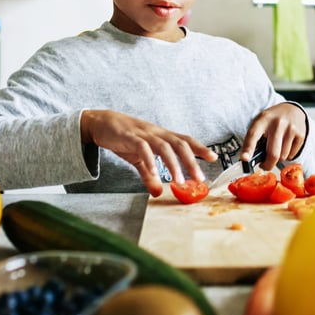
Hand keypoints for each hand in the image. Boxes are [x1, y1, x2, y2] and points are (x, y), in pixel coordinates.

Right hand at [80, 110, 216, 196]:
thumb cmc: (124, 138)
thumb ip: (149, 175)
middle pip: (179, 144)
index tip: (214, 157)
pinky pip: (142, 148)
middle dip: (191, 161)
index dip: (200, 147)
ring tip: (179, 180)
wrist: (101, 122)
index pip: (184, 140)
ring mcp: (143, 134)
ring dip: (173, 163)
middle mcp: (156, 133)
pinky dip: (150, 160)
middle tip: (200, 179)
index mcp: (161, 136)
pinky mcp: (129, 137)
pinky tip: (154, 172)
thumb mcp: (138, 159)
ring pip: (164, 146)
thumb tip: (158, 192)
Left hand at [240, 102, 306, 169]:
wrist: (292, 109)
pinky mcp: (300, 135)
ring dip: (278, 158)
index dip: (248, 148)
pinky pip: (291, 155)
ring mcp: (290, 129)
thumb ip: (255, 138)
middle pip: (272, 154)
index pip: (253, 135)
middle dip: (267, 165)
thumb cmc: (272, 120)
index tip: (244, 159)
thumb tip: (251, 159)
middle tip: (264, 165)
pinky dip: (287, 155)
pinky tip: (285, 145)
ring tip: (276, 148)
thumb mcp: (261, 122)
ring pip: (282, 157)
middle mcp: (277, 123)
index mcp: (263, 120)